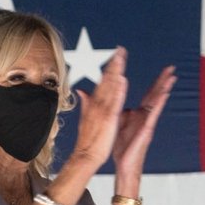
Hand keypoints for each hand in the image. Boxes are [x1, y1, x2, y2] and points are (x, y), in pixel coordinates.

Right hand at [69, 47, 129, 168]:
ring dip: (116, 72)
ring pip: (110, 87)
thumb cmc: (89, 137)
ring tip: (121, 58)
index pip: (104, 81)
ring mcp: (104, 110)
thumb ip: (86, 102)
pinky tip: (122, 80)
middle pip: (107, 80)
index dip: (110, 67)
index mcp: (96, 103)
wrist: (86, 154)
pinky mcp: (109, 118)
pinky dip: (118, 91)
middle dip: (114, 64)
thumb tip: (82, 91)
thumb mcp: (88, 116)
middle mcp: (98, 103)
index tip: (116, 55)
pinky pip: (115, 102)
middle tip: (121, 49)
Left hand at [112, 65, 176, 179]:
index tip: (164, 71)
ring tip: (171, 78)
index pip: (149, 95)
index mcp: (139, 115)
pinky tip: (164, 96)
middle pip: (156, 95)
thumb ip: (122, 114)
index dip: (156, 82)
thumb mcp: (120, 126)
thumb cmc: (124, 149)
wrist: (125, 165)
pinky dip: (159, 104)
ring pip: (157, 103)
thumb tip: (123, 106)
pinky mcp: (147, 130)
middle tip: (172, 68)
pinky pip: (153, 115)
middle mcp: (146, 117)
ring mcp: (148, 123)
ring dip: (164, 90)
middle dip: (164, 81)